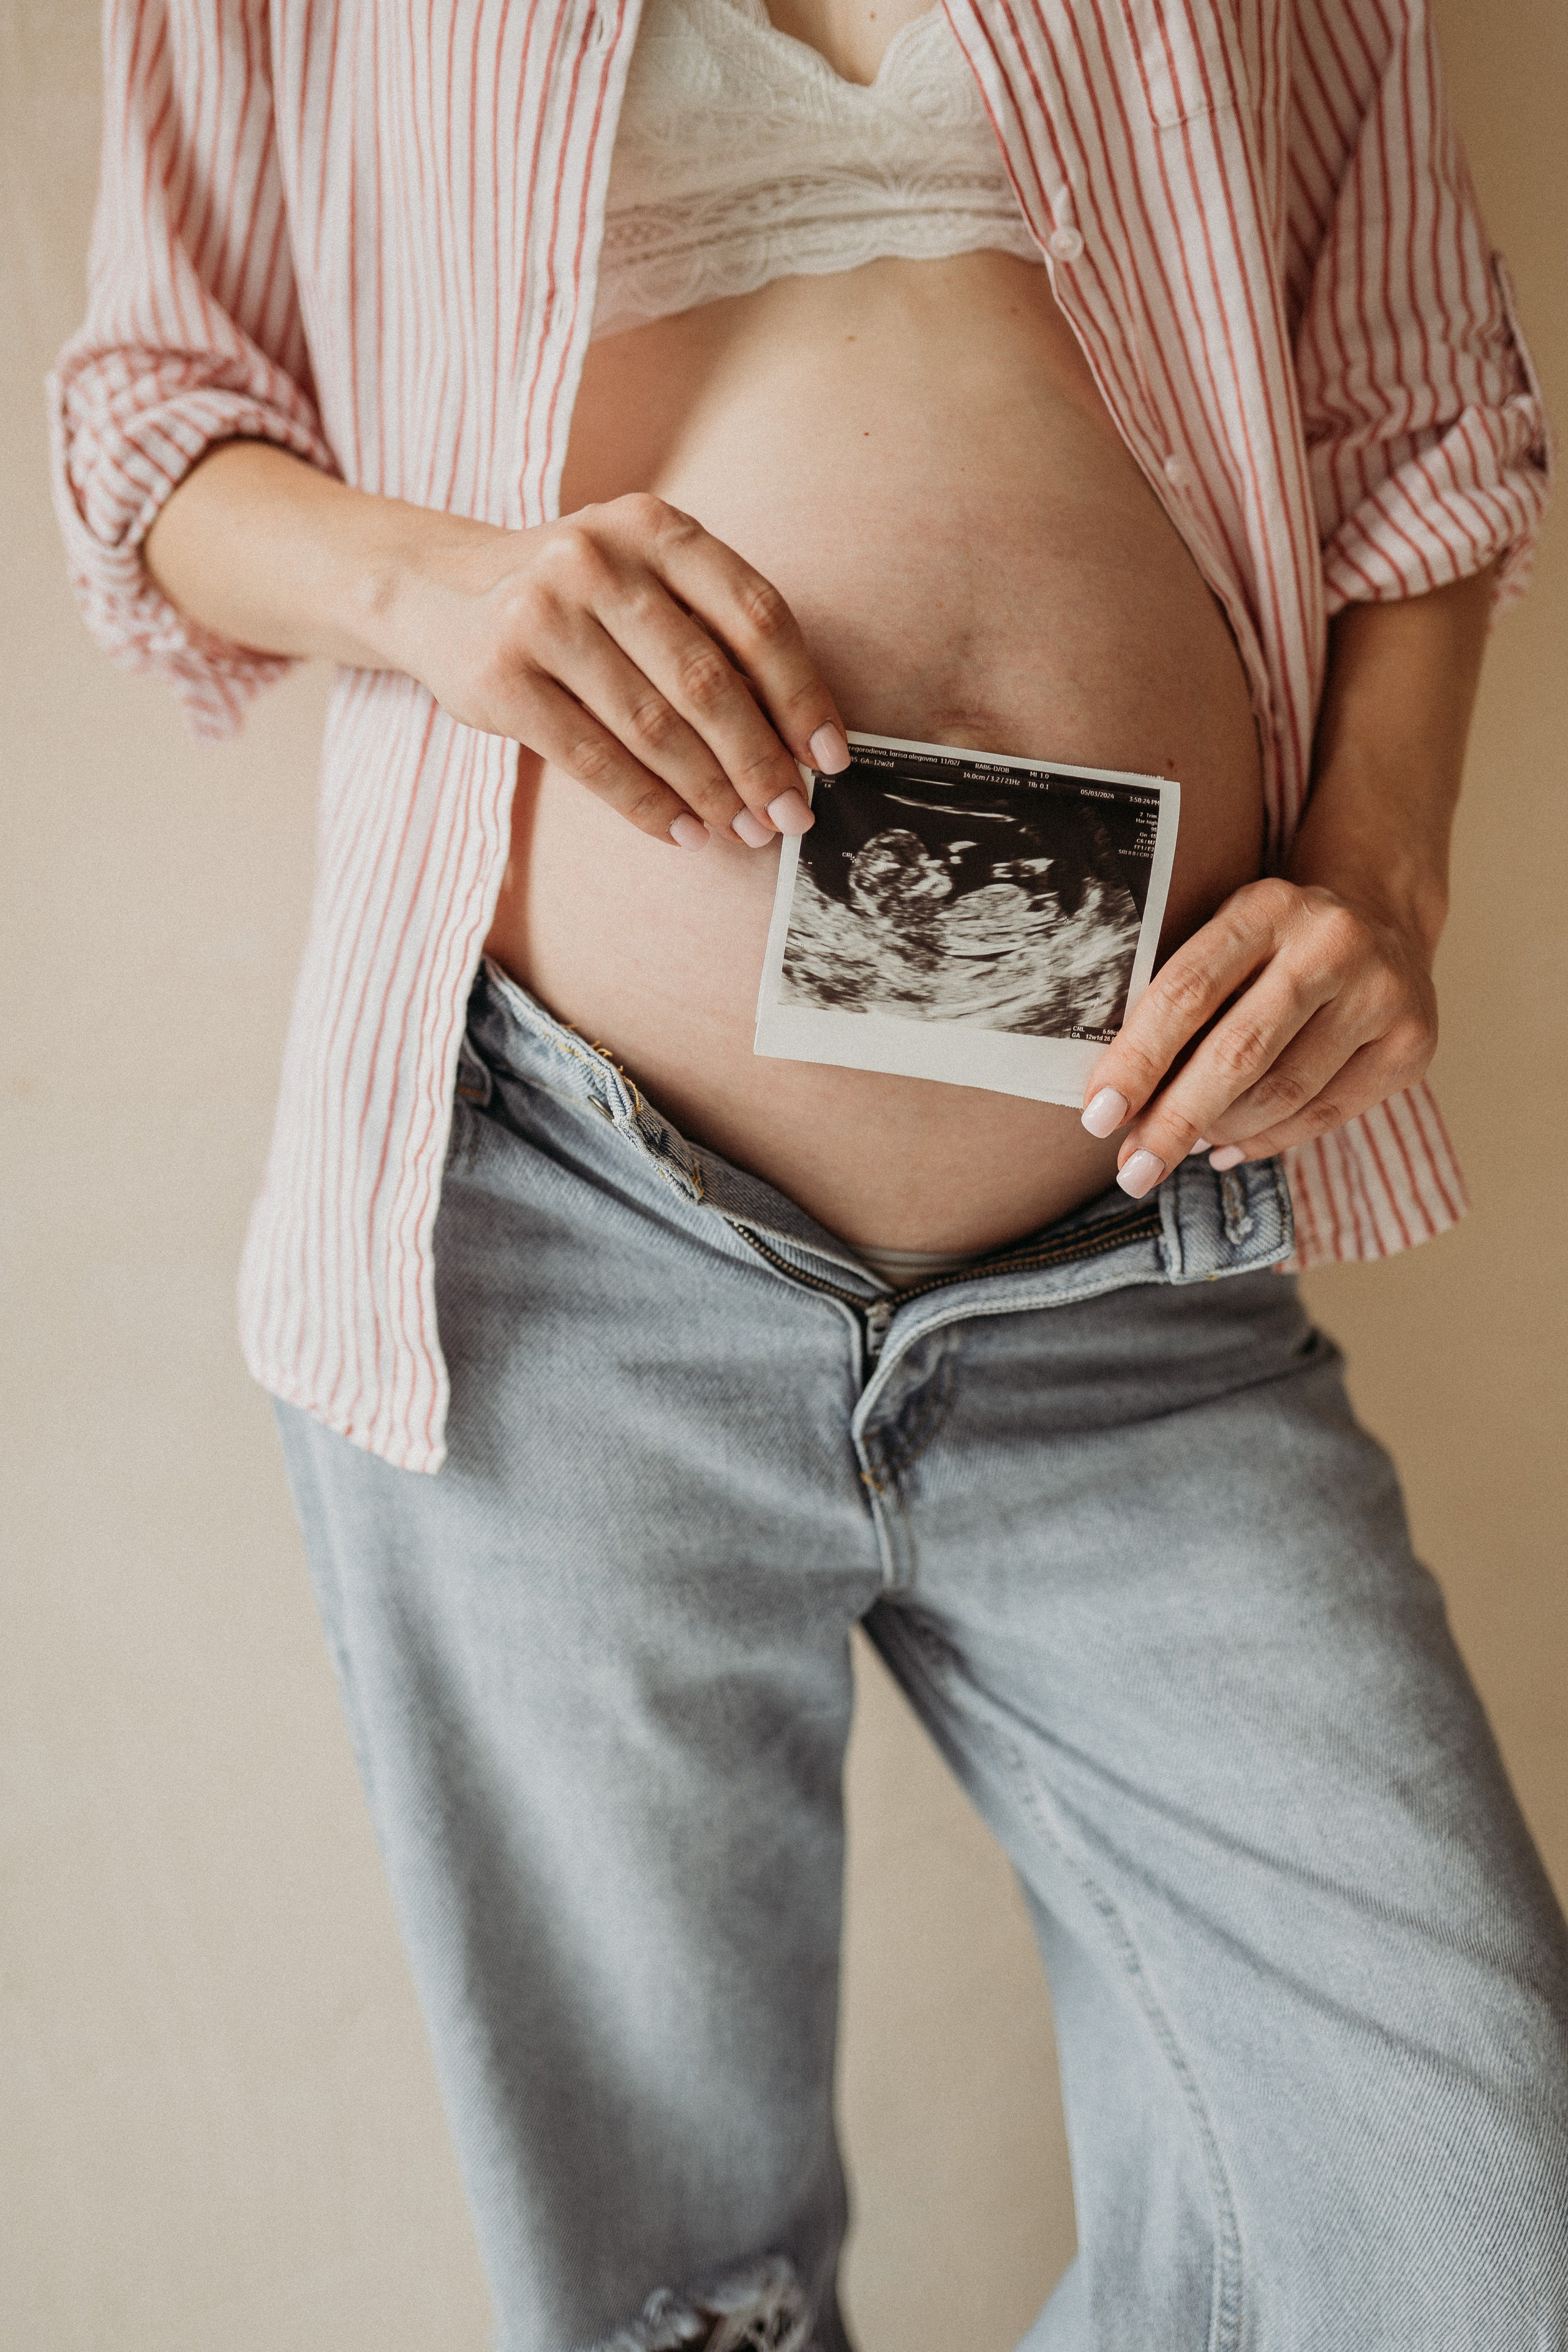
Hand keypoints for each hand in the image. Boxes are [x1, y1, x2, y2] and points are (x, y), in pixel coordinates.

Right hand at [384, 491, 848, 848]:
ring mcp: (541, 615)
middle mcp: (596, 559)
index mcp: (654, 527)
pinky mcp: (500, 677)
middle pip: (706, 679)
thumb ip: (711, 631)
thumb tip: (795, 738)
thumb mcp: (642, 577)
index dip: (801, 693)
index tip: (829, 756)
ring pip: (651, 726)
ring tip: (744, 830)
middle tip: (791, 813)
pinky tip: (684, 832)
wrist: (437, 589)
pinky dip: (647, 805)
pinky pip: (592, 759)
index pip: (754, 614)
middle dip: (759, 760)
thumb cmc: (572, 596)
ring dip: (709, 792)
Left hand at [1078, 878, 1438, 1193]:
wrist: (1381, 925)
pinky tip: (1228, 1149)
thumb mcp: (1223, 943)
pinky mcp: (1413, 1043)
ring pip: (1283, 1093)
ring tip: (1181, 1149)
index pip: (1186, 992)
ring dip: (1220, 1133)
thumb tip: (1118, 1104)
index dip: (1137, 1062)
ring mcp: (1382, 993)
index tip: (1098, 1118)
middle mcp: (1331, 943)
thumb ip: (1177, 1004)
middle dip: (1175, 1120)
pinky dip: (1267, 1141)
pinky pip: (1325, 1114)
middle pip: (1237, 1053)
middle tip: (1133, 1171)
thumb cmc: (1270, 949)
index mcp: (1265, 907)